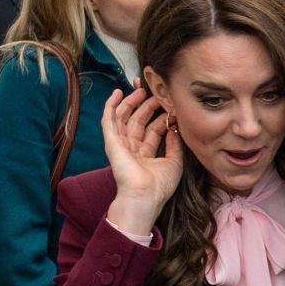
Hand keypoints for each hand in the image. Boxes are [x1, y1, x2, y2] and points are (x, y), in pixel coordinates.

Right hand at [101, 85, 181, 236]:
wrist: (144, 196)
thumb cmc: (159, 185)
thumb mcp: (174, 162)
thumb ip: (175, 144)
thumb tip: (175, 128)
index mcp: (146, 154)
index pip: (153, 130)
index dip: (160, 117)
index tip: (170, 106)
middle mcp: (132, 148)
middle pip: (138, 121)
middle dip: (146, 106)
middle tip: (156, 93)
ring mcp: (120, 144)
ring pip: (124, 117)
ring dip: (131, 102)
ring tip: (141, 89)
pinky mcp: (111, 141)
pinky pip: (109, 119)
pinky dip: (111, 105)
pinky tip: (117, 93)